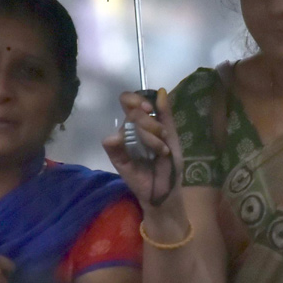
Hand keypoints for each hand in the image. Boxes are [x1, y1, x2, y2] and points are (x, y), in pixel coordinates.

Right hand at [103, 88, 184, 208]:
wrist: (167, 191)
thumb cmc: (170, 165)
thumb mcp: (172, 137)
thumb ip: (166, 115)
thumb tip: (161, 91)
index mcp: (142, 122)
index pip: (130, 100)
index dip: (138, 100)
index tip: (150, 108)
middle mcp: (130, 129)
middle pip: (132, 112)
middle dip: (151, 122)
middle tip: (162, 136)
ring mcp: (122, 143)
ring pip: (128, 126)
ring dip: (149, 137)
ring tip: (161, 151)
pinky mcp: (116, 157)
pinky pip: (110, 142)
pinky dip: (119, 140)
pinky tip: (129, 146)